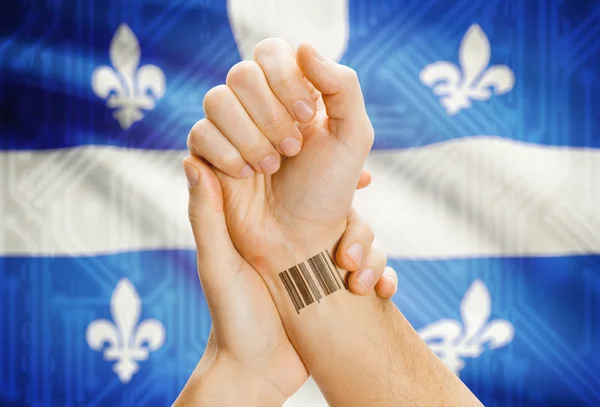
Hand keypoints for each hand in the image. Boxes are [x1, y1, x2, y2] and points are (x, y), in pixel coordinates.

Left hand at [176, 159, 396, 404]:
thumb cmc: (231, 318)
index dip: (318, 166)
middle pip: (340, 208)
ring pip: (361, 238)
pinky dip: (382, 277)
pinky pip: (370, 270)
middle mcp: (297, 238)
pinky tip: (381, 291)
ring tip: (357, 277)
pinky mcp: (336, 284)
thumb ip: (207, 217)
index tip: (340, 159)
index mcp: (266, 225)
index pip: (296, 183)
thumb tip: (192, 159)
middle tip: (362, 211)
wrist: (258, 372)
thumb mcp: (218, 264)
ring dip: (371, 254)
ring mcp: (320, 261)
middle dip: (357, 219)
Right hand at [185, 38, 373, 283]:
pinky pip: (199, 133)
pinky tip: (247, 175)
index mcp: (292, 93)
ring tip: (270, 167)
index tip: (308, 117)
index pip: (271, 52)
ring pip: (216, 100)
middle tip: (292, 150)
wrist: (302, 240)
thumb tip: (302, 47)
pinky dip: (227, 155)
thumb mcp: (354, 136)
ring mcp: (230, 129)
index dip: (285, 79)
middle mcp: (258, 106)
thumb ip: (342, 85)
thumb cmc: (330, 191)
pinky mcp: (208, 154)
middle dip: (269, 115)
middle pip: (241, 73)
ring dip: (249, 136)